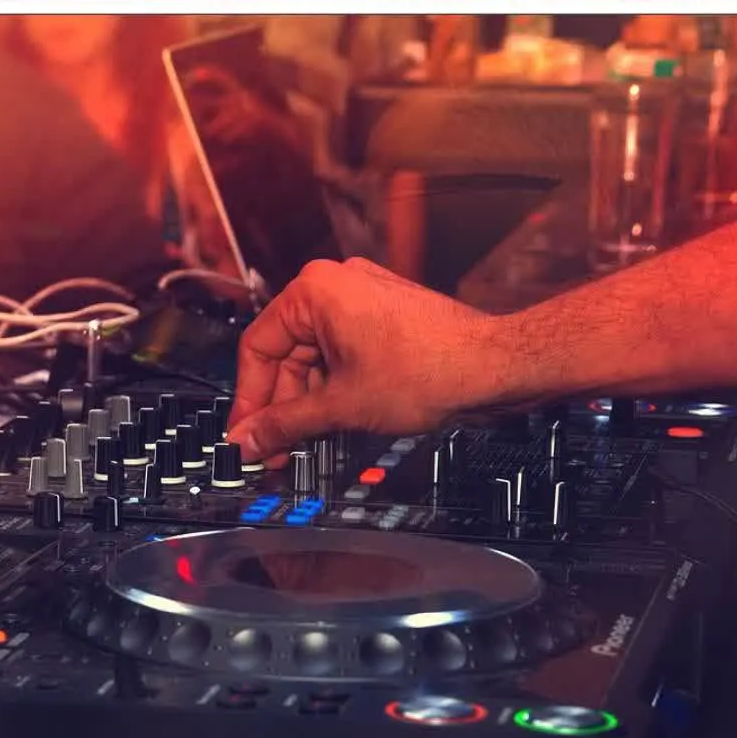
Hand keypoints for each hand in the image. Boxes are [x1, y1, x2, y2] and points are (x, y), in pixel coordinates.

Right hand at [228, 258, 498, 464]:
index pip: (258, 347)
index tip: (245, 436)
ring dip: (308, 403)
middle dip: (281, 406)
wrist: (492, 369)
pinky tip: (333, 424)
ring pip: (316, 359)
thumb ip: (286, 424)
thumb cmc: (429, 370)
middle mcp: (336, 286)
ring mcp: (363, 301)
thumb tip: (249, 440)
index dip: (249, 400)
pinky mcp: (384, 321)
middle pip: (287, 355)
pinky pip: (343, 356)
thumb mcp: (341, 406)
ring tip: (306, 444)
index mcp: (314, 291)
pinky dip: (335, 390)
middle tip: (274, 451)